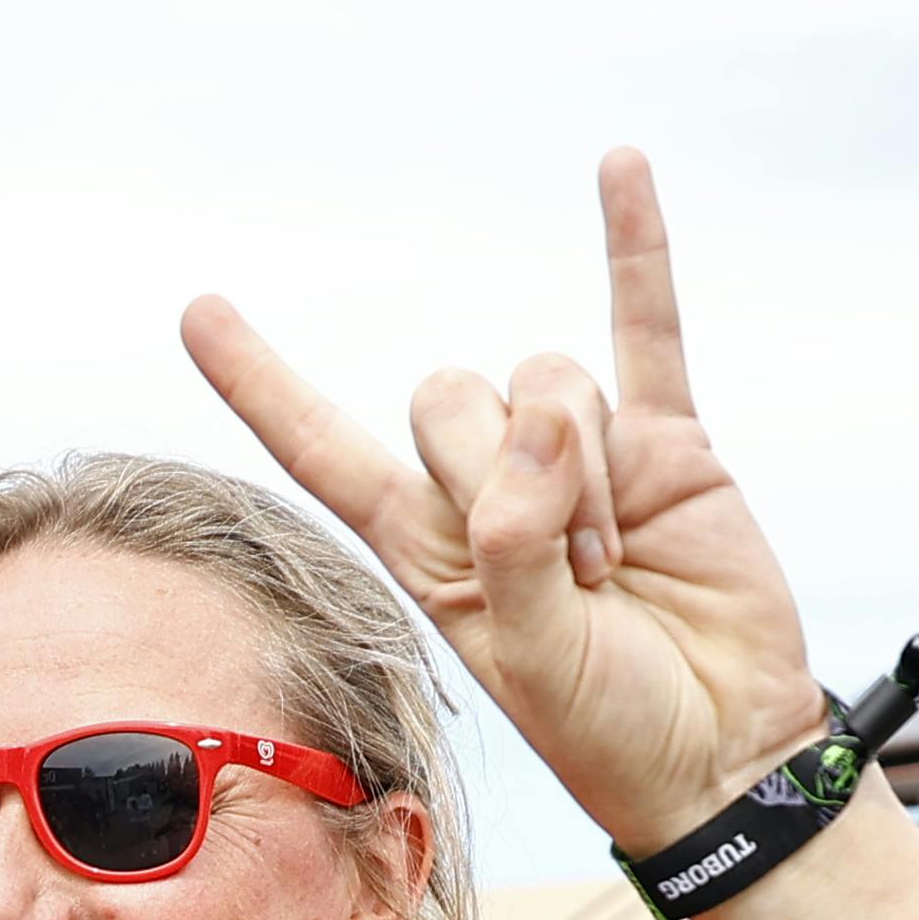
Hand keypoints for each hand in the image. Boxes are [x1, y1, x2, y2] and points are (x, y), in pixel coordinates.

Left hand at [184, 148, 834, 854]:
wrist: (719, 751)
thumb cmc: (610, 730)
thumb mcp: (534, 663)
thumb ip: (516, 546)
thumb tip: (543, 416)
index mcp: (423, 549)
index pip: (323, 449)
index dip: (262, 386)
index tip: (199, 312)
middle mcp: (486, 492)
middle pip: (448, 398)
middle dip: (503, 474)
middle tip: (568, 577)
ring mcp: (575, 458)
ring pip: (543, 381)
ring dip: (579, 466)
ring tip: (612, 564)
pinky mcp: (664, 443)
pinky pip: (644, 326)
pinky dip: (634, 248)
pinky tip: (621, 168)